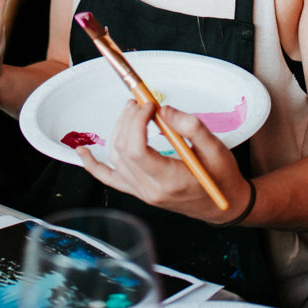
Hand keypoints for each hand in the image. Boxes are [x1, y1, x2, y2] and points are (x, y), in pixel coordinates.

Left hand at [77, 101, 251, 224]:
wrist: (224, 205)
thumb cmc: (222, 177)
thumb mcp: (216, 149)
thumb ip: (191, 127)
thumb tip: (164, 111)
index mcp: (169, 181)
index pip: (137, 150)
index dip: (137, 123)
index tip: (149, 105)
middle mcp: (151, 191)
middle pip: (124, 150)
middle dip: (128, 120)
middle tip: (141, 102)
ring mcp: (142, 193)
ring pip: (116, 158)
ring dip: (118, 130)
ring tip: (132, 112)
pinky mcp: (139, 191)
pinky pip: (110, 179)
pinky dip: (93, 165)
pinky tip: (82, 152)